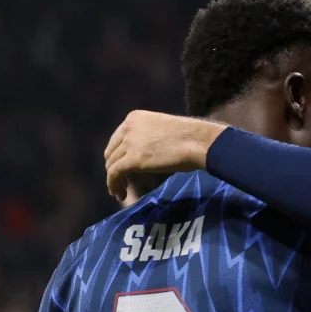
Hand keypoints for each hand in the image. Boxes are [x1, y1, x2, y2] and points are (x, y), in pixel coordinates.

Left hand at [104, 111, 228, 200]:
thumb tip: (145, 153)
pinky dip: (114, 185)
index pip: (117, 139)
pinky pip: (114, 174)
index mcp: (134, 117)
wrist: (199, 142)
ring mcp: (129, 143)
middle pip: (111, 152)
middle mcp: (127, 127)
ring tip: (121, 191)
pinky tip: (120, 194)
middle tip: (122, 181)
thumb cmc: (191, 136)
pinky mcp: (133, 159)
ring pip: (111, 165)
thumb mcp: (163, 129)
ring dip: (114, 180)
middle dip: (114, 167)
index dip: (118, 155)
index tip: (123, 168)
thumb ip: (149, 137)